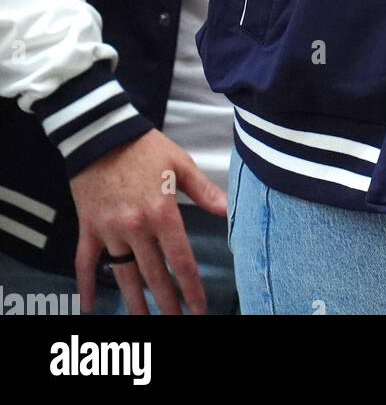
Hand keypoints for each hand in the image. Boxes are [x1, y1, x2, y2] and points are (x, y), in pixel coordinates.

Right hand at [71, 128, 226, 314]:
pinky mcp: (89, 228)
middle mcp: (135, 227)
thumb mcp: (180, 164)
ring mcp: (110, 230)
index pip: (180, 259)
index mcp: (162, 212)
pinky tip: (90, 307)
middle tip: (177, 322)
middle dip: (167, 302)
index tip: (198, 307)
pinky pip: (86, 263)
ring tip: (144, 323)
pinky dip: (87, 286)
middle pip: (153, 274)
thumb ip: (204, 191)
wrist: (102, 134)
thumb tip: (227, 210)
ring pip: (124, 274)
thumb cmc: (144, 148)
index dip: (191, 287)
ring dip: (135, 302)